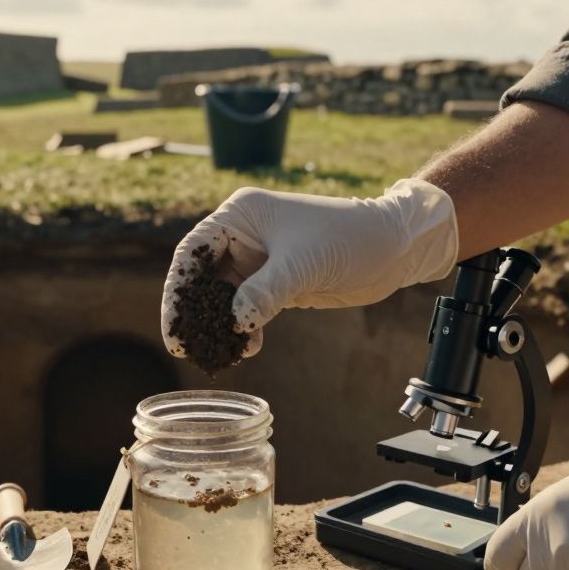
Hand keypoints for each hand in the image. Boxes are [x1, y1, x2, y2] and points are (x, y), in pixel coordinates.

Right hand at [160, 180, 458, 359]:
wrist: (394, 248)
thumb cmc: (350, 238)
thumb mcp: (304, 265)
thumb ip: (266, 291)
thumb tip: (234, 322)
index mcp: (241, 215)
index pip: (193, 252)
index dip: (178, 290)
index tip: (174, 325)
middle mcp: (243, 235)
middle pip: (201, 277)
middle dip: (194, 313)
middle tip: (187, 348)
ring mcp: (258, 260)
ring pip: (223, 298)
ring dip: (219, 326)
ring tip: (217, 355)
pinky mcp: (275, 283)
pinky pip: (246, 309)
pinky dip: (243, 330)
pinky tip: (246, 350)